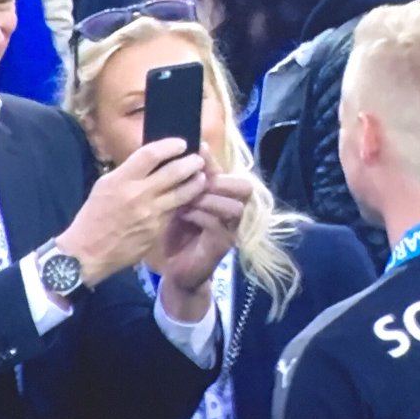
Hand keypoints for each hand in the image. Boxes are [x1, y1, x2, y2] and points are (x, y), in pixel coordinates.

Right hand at [56, 138, 207, 287]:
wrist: (87, 252)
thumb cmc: (94, 215)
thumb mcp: (105, 185)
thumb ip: (129, 172)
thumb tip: (152, 160)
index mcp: (121, 180)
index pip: (151, 154)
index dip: (170, 146)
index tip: (181, 143)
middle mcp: (138, 195)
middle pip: (174, 172)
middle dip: (191, 162)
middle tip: (198, 159)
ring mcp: (151, 215)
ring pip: (183, 194)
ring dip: (196, 183)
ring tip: (201, 177)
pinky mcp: (157, 231)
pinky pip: (174, 213)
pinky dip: (183, 204)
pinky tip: (188, 200)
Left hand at [159, 145, 252, 321]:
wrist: (175, 269)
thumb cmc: (177, 232)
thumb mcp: (179, 203)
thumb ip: (184, 183)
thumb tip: (176, 154)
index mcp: (223, 197)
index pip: (227, 172)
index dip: (213, 160)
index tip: (196, 149)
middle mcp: (233, 211)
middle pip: (245, 187)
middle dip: (220, 180)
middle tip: (197, 181)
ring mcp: (231, 229)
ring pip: (234, 206)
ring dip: (208, 200)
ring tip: (186, 200)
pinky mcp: (223, 245)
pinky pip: (218, 225)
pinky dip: (199, 216)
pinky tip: (183, 214)